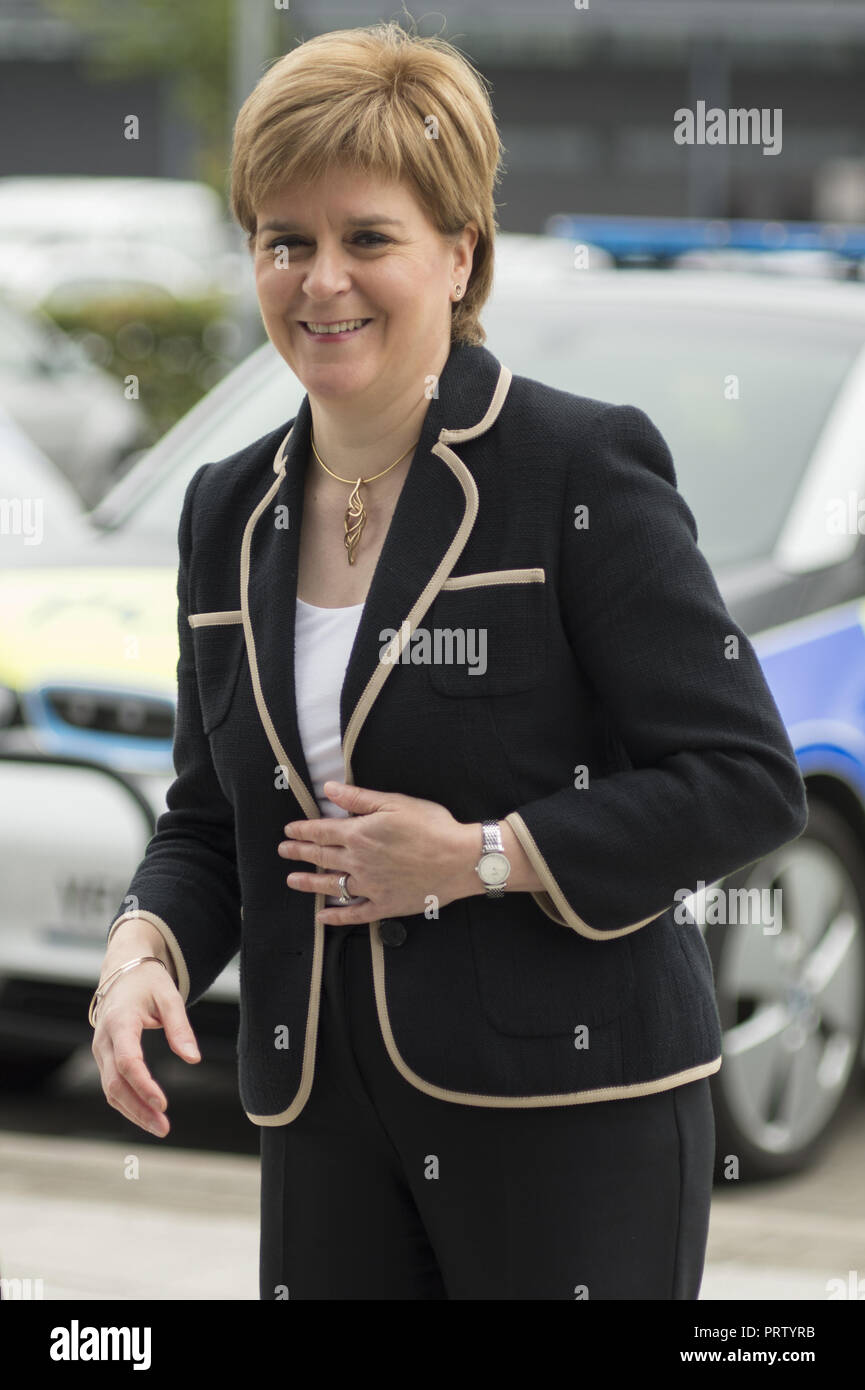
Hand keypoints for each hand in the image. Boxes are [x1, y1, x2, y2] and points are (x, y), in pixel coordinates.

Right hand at [91, 962, 200, 1136]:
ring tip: (160, 1127)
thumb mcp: (169, 996)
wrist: (123, 971)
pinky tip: (147, 1114)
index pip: (128, 1061)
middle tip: (164, 1128)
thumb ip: (180, 1027)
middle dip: (138, 1109)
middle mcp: (104, 1039)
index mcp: (119, 1021)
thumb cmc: (148, 983)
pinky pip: (112, 1085)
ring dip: (133, 1111)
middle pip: (115, 1083)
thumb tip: (193, 1059)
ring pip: (110, 1089)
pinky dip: (127, 1103)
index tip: (163, 1104)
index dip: (144, 1085)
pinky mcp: (104, 1057)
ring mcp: (101, 1050)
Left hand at [278, 781, 479, 924]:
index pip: (321, 831)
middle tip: (284, 851)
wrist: (459, 860)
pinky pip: (354, 913)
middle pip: (321, 856)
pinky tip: (322, 916)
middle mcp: (358, 862)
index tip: (289, 830)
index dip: (302, 830)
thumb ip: (359, 798)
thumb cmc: (432, 827)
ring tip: (292, 880)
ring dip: (308, 882)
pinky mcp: (384, 905)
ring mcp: (370, 886)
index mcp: (359, 834)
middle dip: (299, 853)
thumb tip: (329, 789)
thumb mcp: (395, 803)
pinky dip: (336, 916)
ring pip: (331, 885)